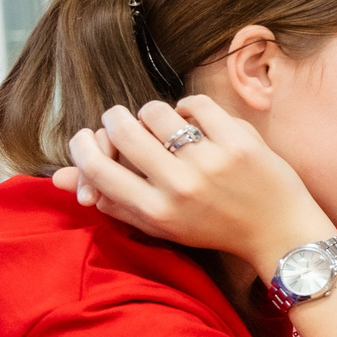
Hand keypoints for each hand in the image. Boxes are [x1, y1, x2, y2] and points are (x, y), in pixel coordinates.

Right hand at [52, 98, 332, 269]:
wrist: (279, 232)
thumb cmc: (212, 227)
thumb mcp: (160, 224)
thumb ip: (111, 200)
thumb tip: (58, 177)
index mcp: (155, 211)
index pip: (97, 168)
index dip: (83, 146)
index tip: (87, 137)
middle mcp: (180, 187)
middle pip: (122, 131)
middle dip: (115, 119)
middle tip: (122, 120)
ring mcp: (211, 162)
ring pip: (155, 111)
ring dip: (152, 113)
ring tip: (163, 125)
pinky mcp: (240, 142)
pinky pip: (195, 104)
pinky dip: (189, 107)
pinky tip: (194, 120)